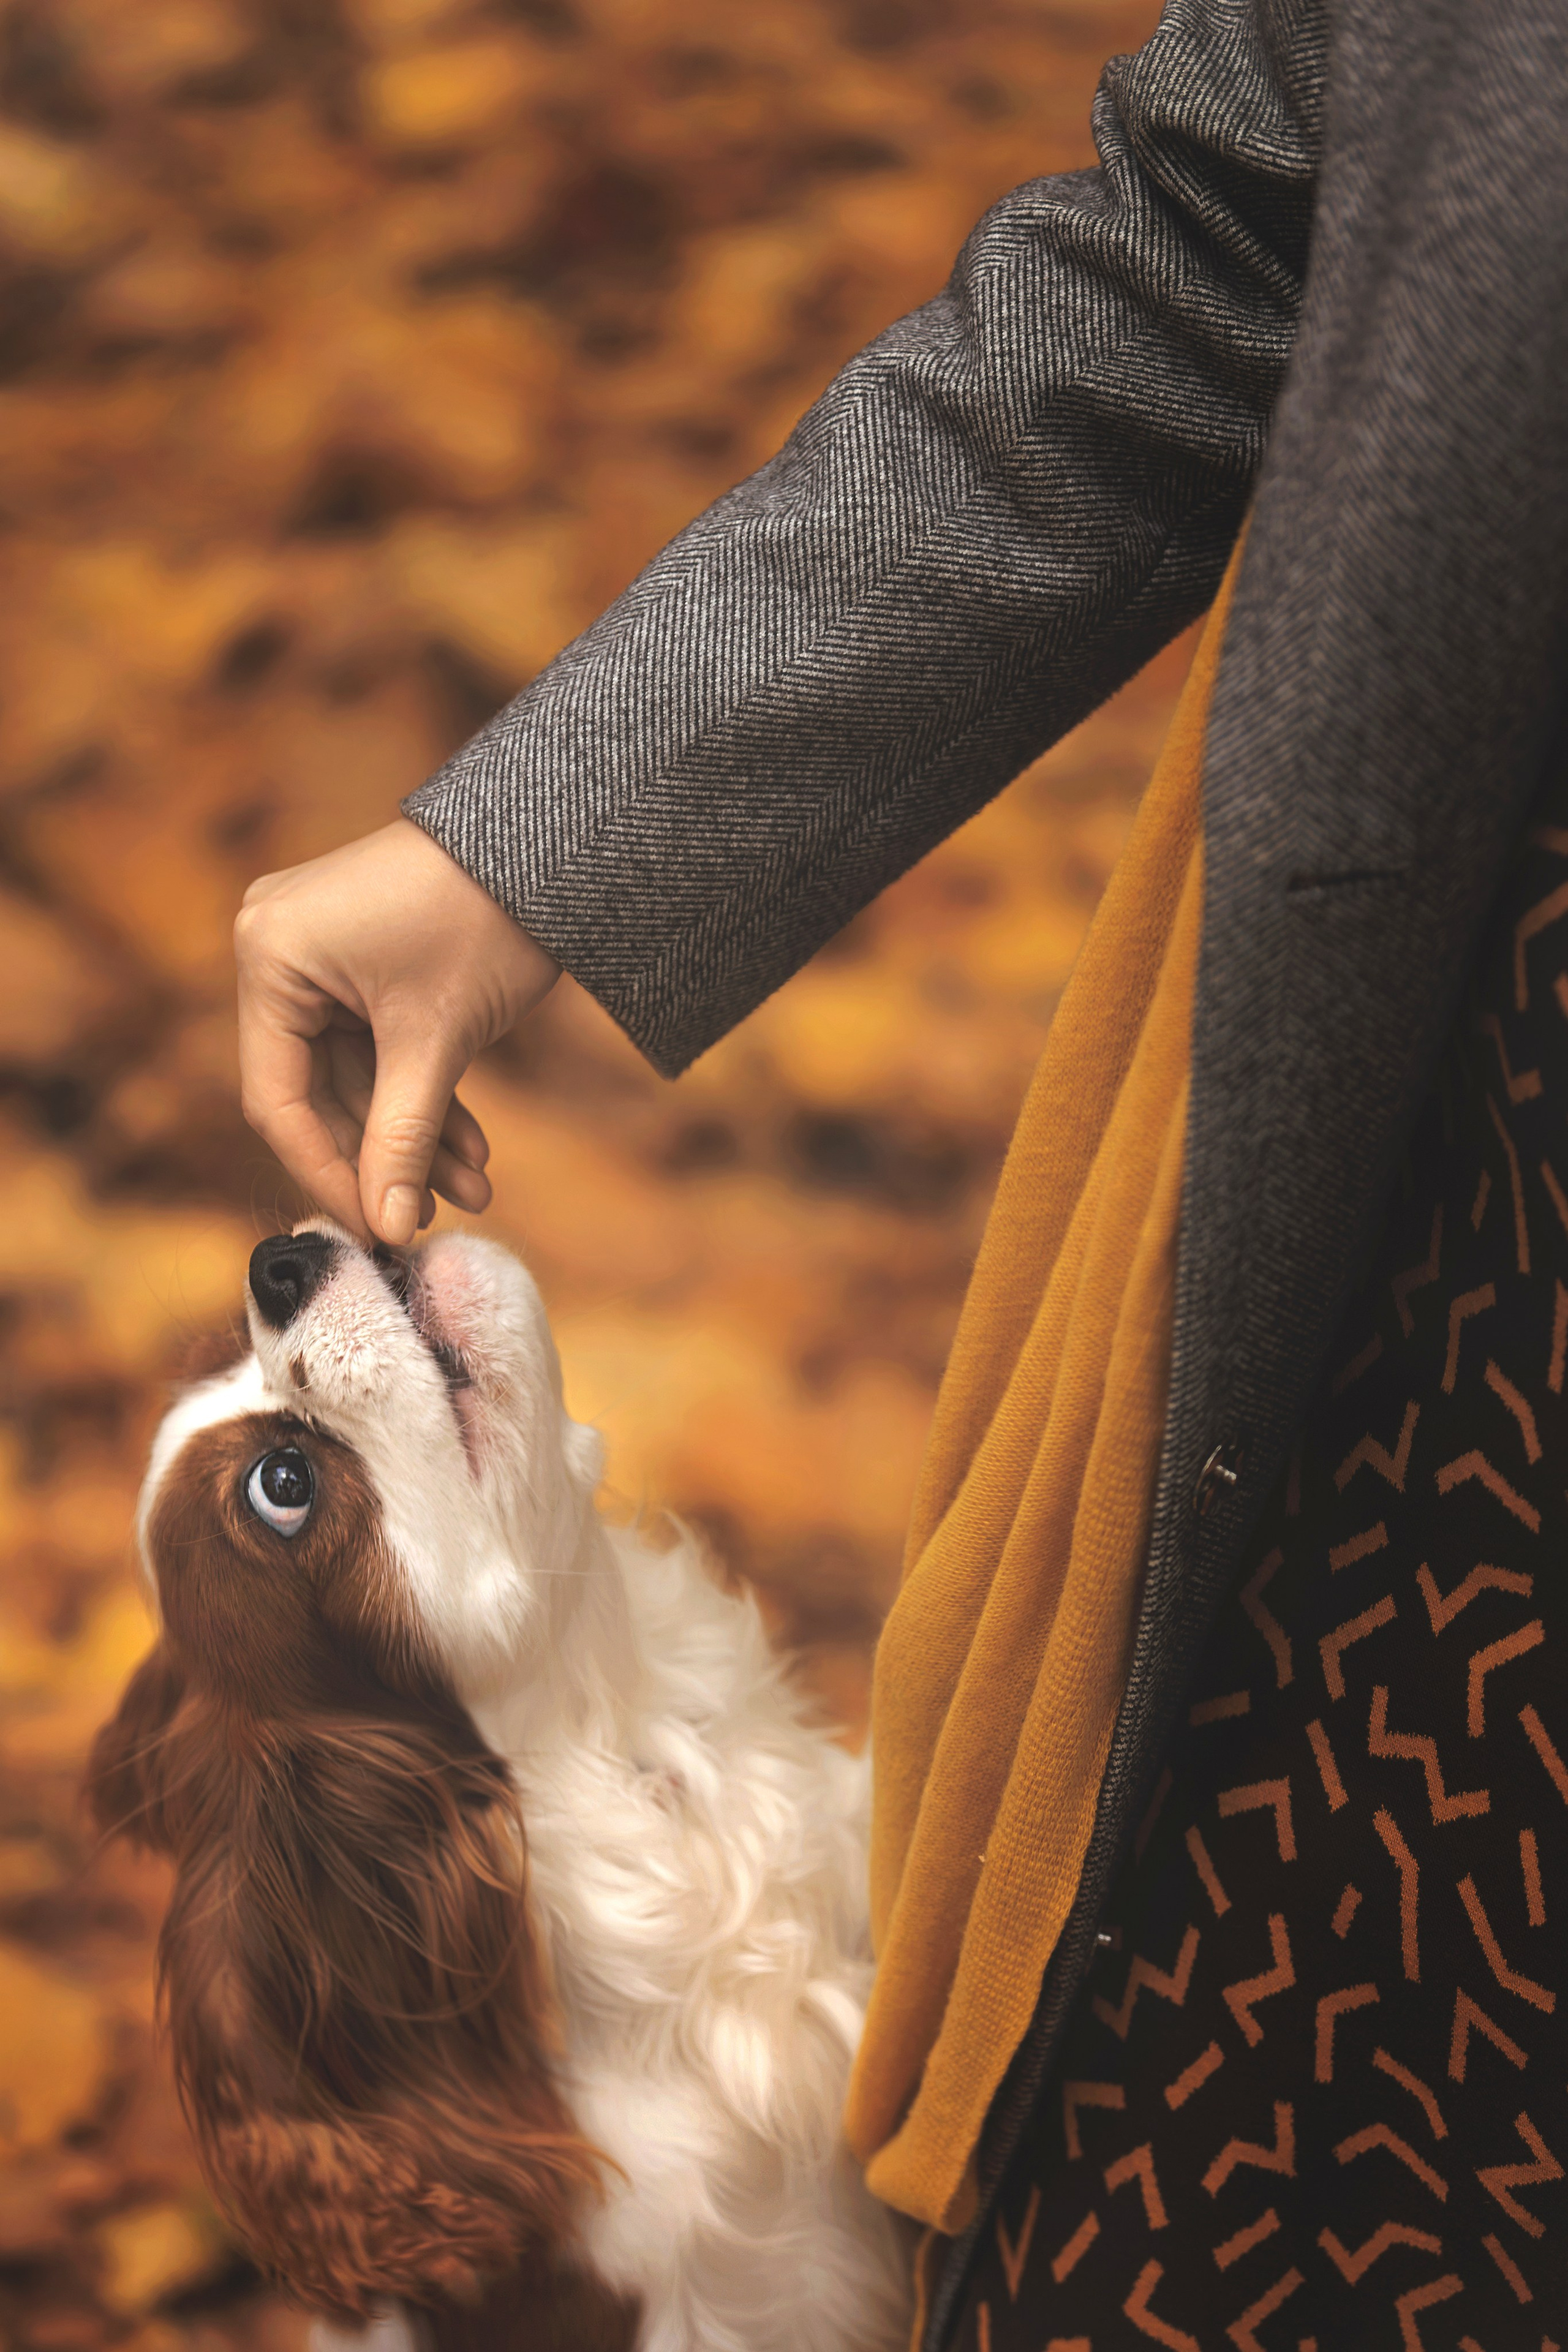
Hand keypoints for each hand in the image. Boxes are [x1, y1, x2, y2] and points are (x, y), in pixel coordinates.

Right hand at [235, 818, 559, 1243]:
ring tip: (474, 1190)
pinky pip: (380, 1046)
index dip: (328, 1174)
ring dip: (416, 1136)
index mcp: (269, 956)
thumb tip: (385, 1228)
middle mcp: (276, 949)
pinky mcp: (362, 960)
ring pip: (358, 1076)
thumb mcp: (438, 1040)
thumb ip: (403, 1137)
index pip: (278, 1099)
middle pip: (318, 1092)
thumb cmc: (486, 919)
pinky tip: (473, 1150)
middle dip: (387, 1157)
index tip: (376, 1230)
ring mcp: (318, 952)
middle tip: (431, 1218)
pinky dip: (425, 1095)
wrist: (555, 841)